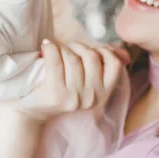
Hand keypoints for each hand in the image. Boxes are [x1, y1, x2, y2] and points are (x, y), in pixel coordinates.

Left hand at [13, 40, 129, 123]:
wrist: (34, 111)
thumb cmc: (61, 89)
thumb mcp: (86, 81)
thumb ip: (105, 65)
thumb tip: (124, 52)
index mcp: (103, 94)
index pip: (114, 64)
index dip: (102, 50)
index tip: (88, 50)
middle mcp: (91, 98)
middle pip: (91, 56)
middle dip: (78, 46)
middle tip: (67, 49)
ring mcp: (74, 98)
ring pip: (73, 58)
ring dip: (62, 48)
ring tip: (55, 52)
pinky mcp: (55, 94)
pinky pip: (55, 59)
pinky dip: (50, 48)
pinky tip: (46, 47)